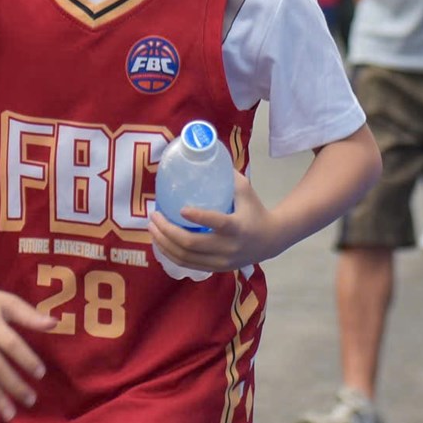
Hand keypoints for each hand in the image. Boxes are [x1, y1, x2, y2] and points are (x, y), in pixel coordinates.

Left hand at [146, 172, 280, 272]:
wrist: (270, 240)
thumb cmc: (255, 210)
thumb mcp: (245, 190)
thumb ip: (227, 175)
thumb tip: (206, 153)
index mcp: (238, 227)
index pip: (218, 223)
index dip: (199, 218)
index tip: (181, 209)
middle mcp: (228, 247)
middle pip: (192, 244)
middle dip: (168, 231)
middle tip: (155, 216)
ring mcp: (221, 261)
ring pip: (185, 257)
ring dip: (164, 243)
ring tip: (152, 228)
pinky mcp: (216, 268)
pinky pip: (188, 264)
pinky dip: (171, 254)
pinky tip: (160, 242)